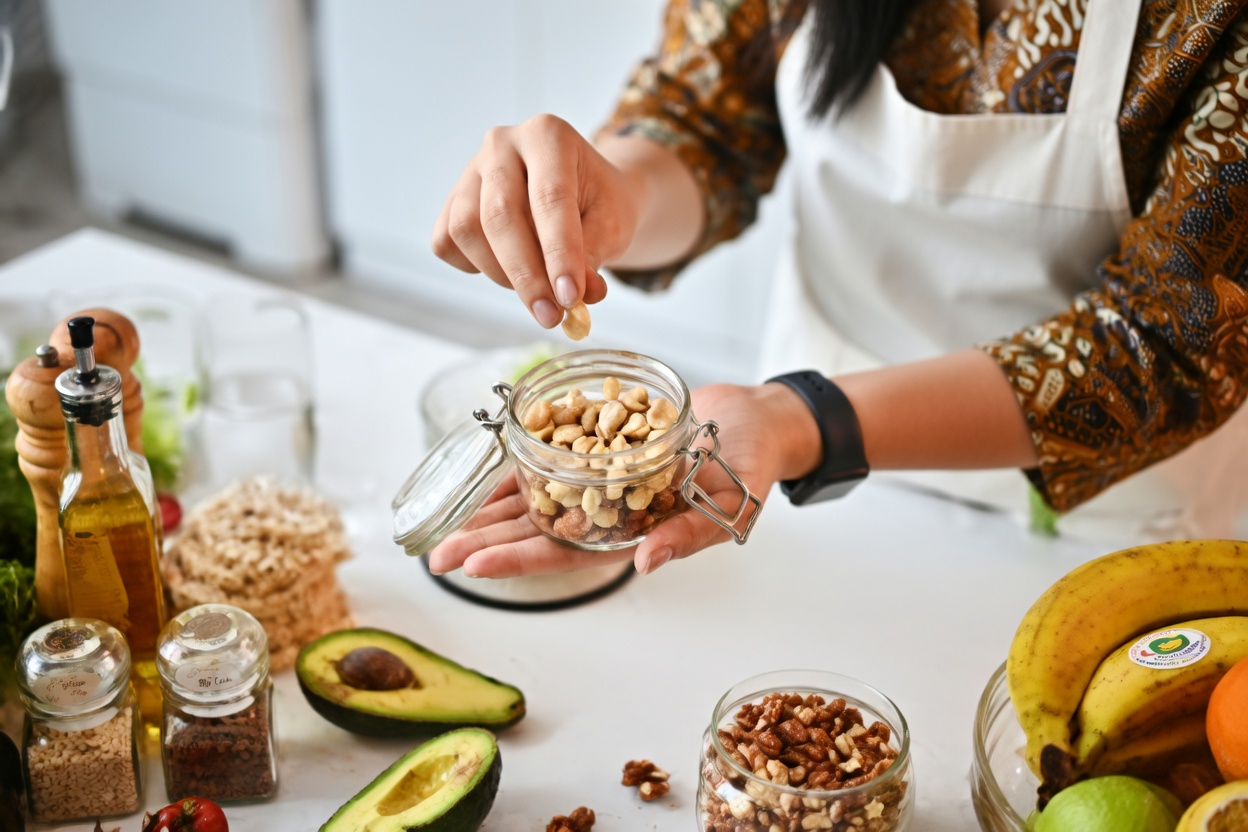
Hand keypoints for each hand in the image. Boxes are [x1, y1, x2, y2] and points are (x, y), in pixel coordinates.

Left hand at [426, 383, 818, 576]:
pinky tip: (482, 470)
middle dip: (485, 541)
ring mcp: (600, 481)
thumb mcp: (732, 502)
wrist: (756, 420)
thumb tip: (648, 562)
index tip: (473, 565)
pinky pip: (549, 458)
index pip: (565, 555)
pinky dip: (517, 463)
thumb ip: (691, 534)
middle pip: (535, 532)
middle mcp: (608, 513)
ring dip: (488, 509)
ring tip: (441, 520)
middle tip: (434, 554)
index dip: (517, 561)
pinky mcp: (598, 446)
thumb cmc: (751, 465)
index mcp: (633, 535)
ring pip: (533, 499)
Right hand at [432, 114, 641, 327]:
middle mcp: (502, 143)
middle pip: (499, 215)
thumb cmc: (600, 204)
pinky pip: (447, 242)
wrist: (585, 191)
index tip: (570, 298)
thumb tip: (576, 297)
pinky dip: (474, 267)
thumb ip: (594, 255)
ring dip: (501, 274)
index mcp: (548, 135)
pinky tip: (507, 268)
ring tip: (537, 290)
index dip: (559, 254)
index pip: (549, 198)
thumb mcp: (612, 224)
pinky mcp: (451, 199)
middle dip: (526, 275)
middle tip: (551, 316)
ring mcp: (470, 169)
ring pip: (466, 230)